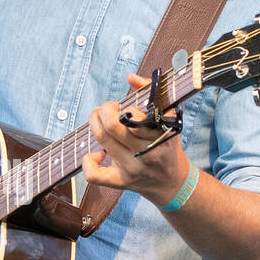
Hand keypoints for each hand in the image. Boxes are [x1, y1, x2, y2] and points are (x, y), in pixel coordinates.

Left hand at [82, 73, 189, 206]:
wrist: (171, 182)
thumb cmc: (166, 144)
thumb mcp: (167, 117)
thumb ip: (151, 93)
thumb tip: (130, 77)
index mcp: (161, 132)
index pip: (135, 115)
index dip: (124, 107)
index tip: (124, 107)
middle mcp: (147, 151)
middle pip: (113, 125)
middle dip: (104, 110)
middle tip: (107, 109)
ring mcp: (133, 168)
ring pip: (103, 140)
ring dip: (94, 123)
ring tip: (99, 120)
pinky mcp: (121, 182)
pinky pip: (94, 175)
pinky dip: (88, 161)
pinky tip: (96, 154)